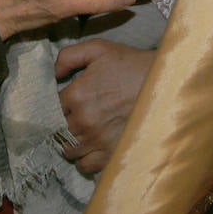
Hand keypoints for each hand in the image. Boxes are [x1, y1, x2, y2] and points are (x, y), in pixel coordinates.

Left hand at [55, 39, 154, 173]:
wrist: (162, 83)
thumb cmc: (130, 64)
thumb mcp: (98, 49)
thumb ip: (68, 56)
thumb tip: (53, 74)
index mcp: (77, 94)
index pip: (50, 108)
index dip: (55, 106)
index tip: (64, 104)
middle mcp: (84, 120)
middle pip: (57, 131)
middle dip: (61, 124)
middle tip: (73, 117)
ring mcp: (97, 140)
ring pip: (69, 149)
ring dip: (71, 142)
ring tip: (81, 132)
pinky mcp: (110, 153)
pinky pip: (85, 165)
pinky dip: (84, 158)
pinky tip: (91, 146)